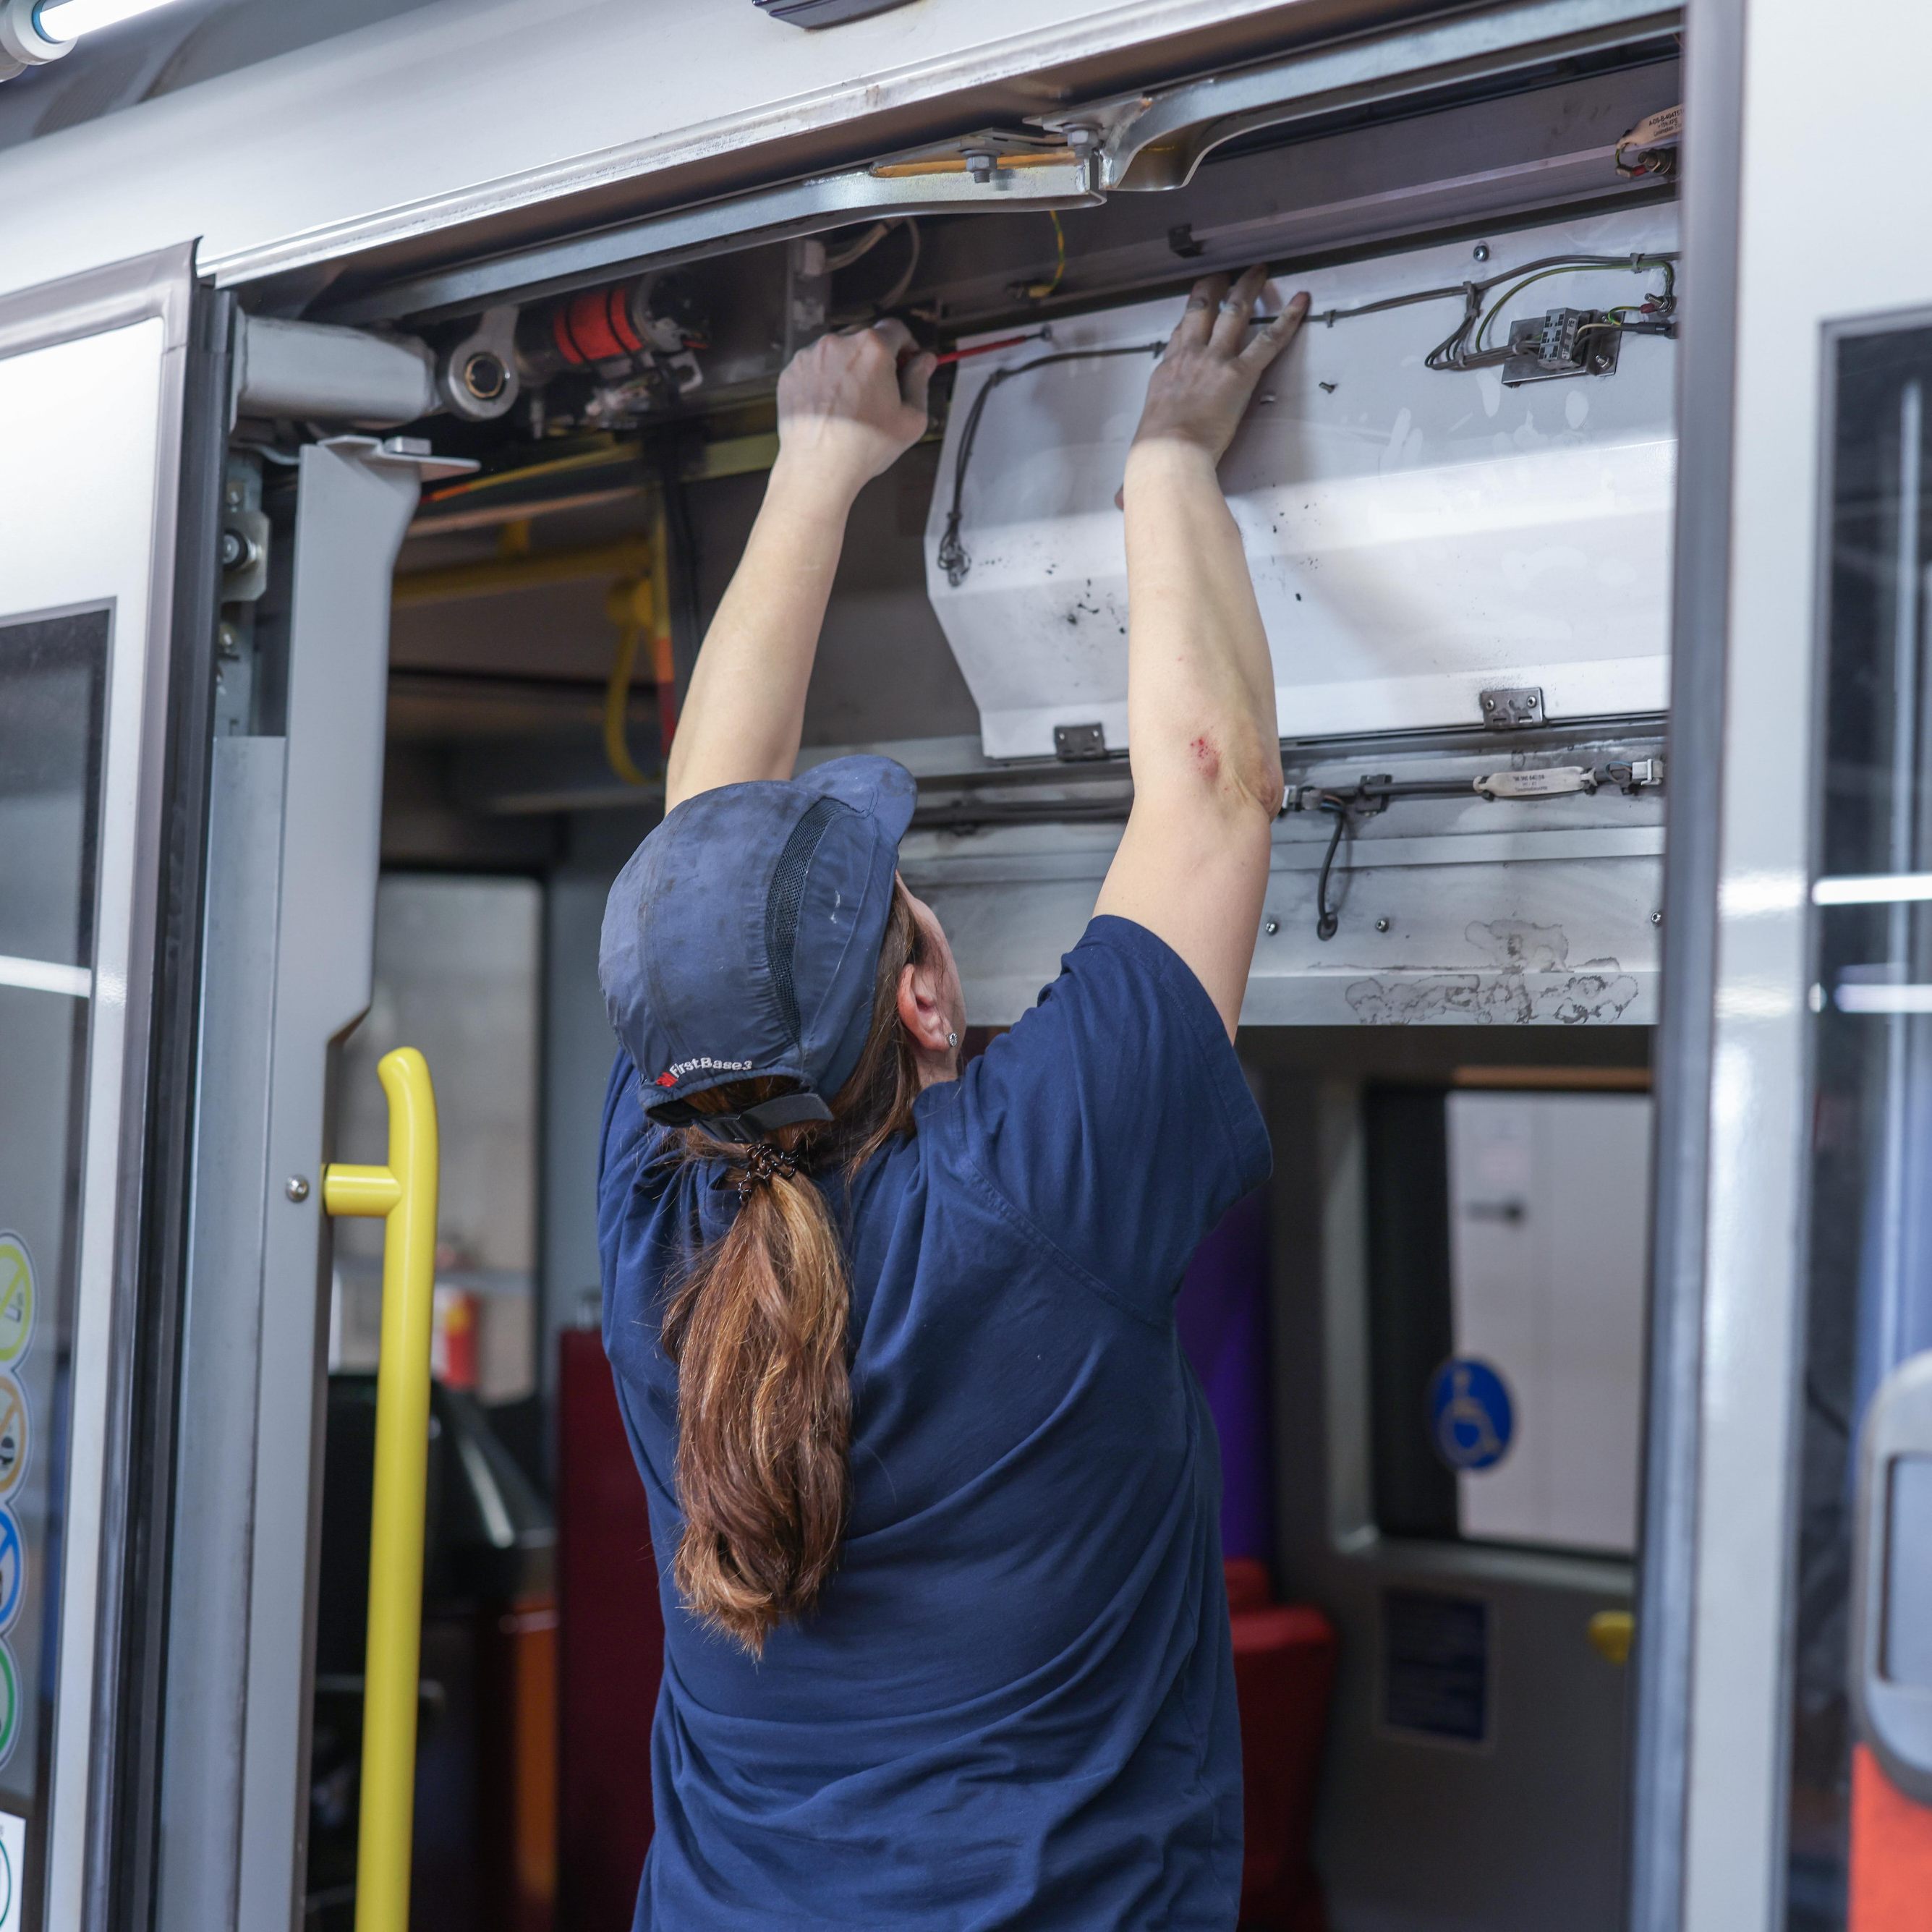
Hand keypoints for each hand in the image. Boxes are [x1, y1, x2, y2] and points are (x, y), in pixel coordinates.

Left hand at [773, 319, 935, 501]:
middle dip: (876, 357)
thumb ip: (920, 381)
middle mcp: (838, 343)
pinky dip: (824, 378)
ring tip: (852, 401)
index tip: (906, 359)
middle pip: (865, 338)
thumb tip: (925, 361)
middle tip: (880, 387)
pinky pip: (815, 366)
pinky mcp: (792, 371)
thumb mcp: (910, 419)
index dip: (906, 344)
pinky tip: (831, 405)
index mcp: (872, 349)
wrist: (818, 468)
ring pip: (838, 351)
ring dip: (848, 366)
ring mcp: (810, 356)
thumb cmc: (864, 446)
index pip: (896, 328)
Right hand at [1129, 267, 1309, 463]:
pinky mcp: (1240, 373)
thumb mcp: (1142, 447)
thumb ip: (1141, 459)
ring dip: (1249, 288)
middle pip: (1202, 310)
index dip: (1191, 318)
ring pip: (1234, 312)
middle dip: (1215, 287)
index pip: (1180, 335)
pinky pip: (1269, 340)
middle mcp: (1189, 356)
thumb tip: (1119, 499)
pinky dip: (1288, 319)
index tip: (1198, 307)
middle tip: (1226, 274)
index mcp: (1166, 371)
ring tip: (1260, 271)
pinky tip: (1300, 302)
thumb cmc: (1153, 455)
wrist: (1168, 454)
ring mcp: (1215, 360)